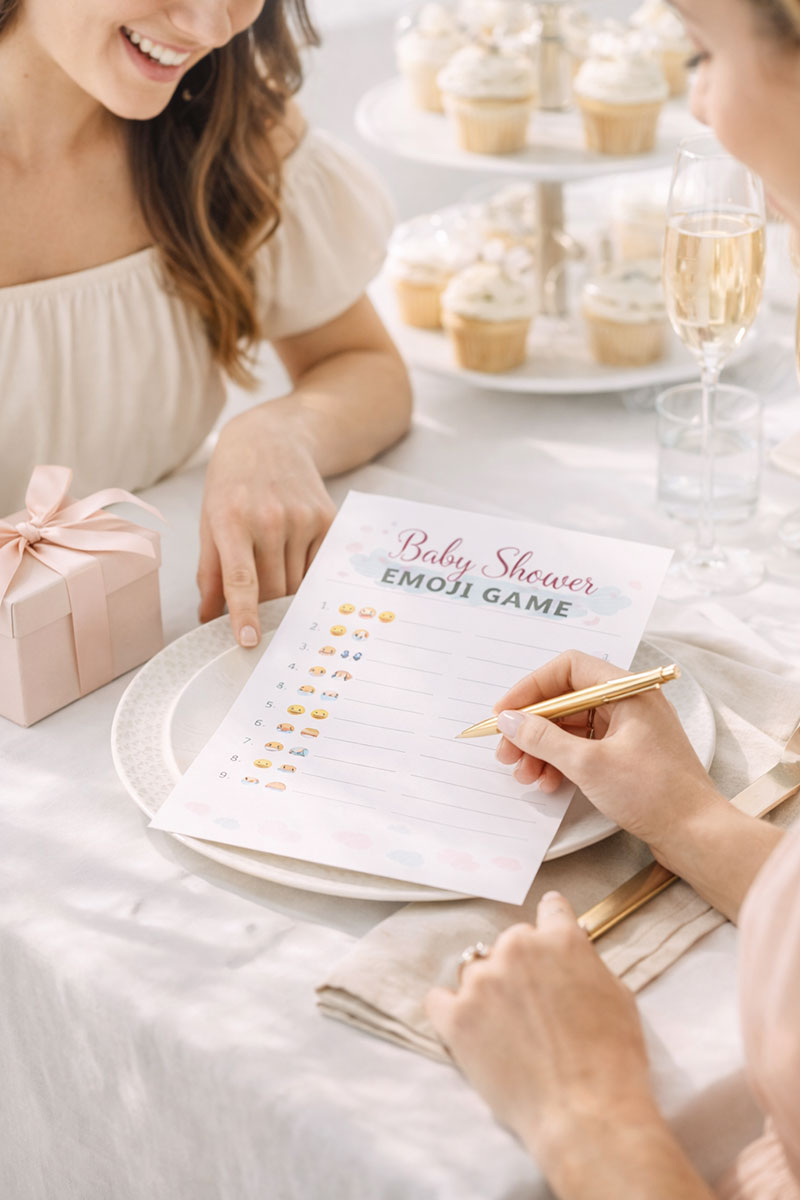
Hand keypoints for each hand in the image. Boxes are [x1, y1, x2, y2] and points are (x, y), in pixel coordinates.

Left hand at [197, 405, 336, 645]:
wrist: (270, 439)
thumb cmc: (232, 485)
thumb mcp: (210, 521)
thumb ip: (210, 572)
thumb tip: (208, 618)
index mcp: (233, 521)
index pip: (241, 579)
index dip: (245, 613)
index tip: (248, 641)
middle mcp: (271, 520)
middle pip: (274, 589)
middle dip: (266, 610)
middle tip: (260, 620)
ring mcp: (303, 519)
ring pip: (298, 583)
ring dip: (287, 594)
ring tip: (276, 579)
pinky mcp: (327, 520)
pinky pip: (318, 568)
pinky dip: (306, 576)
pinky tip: (294, 561)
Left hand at [425, 893, 657, 1158]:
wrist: (585, 1114)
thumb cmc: (612, 1061)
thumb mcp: (617, 996)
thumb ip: (585, 965)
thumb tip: (571, 957)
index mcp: (560, 940)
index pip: (550, 909)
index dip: (552, 926)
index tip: (548, 939)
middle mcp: (517, 949)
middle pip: (511, 942)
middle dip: (521, 967)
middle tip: (534, 1005)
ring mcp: (482, 982)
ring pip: (475, 970)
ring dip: (488, 990)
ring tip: (506, 1028)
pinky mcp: (456, 1016)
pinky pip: (438, 999)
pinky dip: (451, 1010)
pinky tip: (467, 1027)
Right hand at [492, 650, 724, 856]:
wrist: (696, 834)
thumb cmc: (653, 793)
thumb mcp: (588, 764)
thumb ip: (543, 738)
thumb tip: (509, 720)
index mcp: (627, 690)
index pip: (568, 669)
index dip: (531, 688)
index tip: (505, 713)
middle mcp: (628, 703)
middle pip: (566, 700)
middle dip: (532, 726)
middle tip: (506, 751)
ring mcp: (628, 730)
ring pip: (571, 727)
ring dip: (542, 748)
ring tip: (524, 775)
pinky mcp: (627, 755)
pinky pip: (583, 748)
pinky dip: (561, 762)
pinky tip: (547, 783)